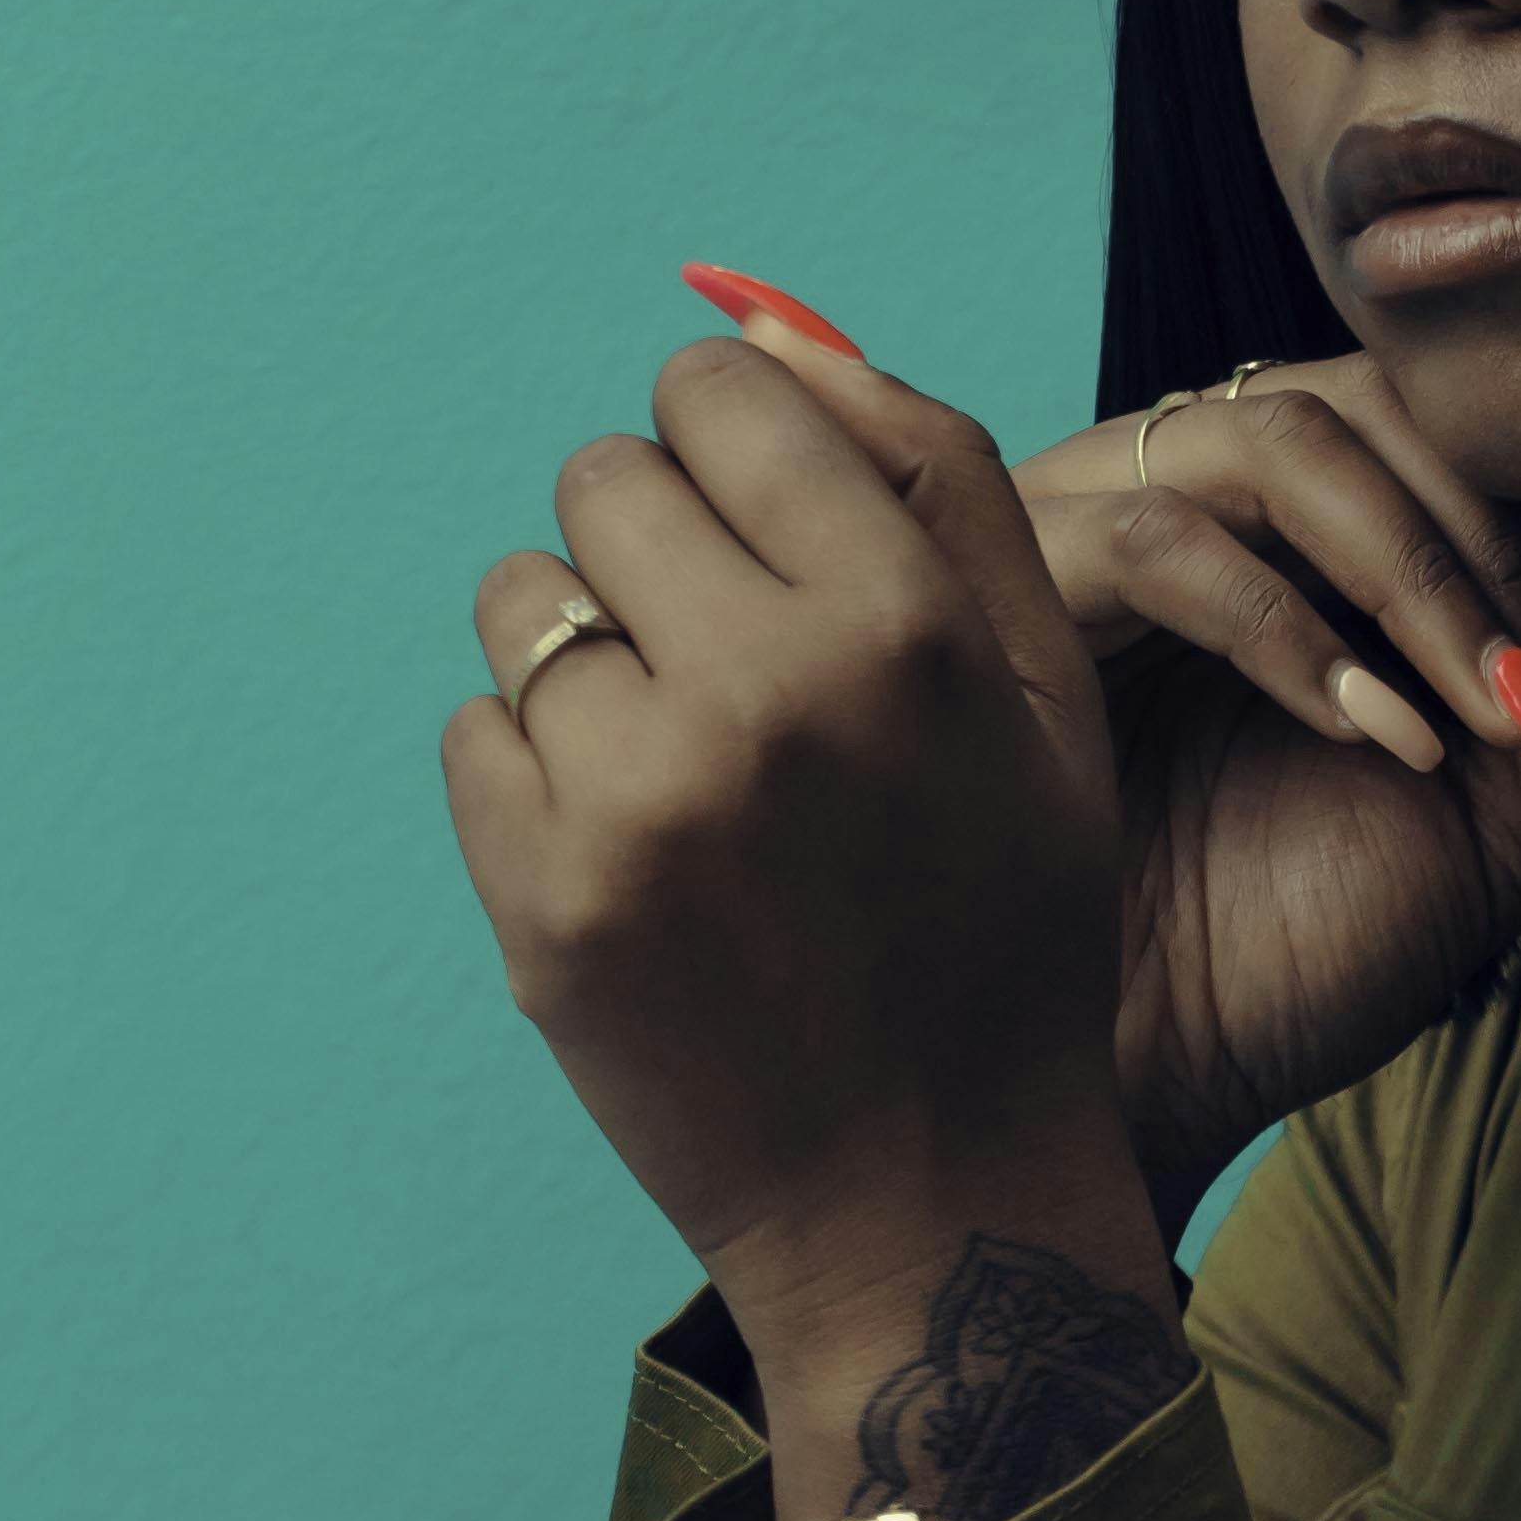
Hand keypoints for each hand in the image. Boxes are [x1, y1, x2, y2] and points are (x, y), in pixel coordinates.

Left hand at [444, 338, 1176, 1455]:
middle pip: (601, 481)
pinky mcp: (538, 902)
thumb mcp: (1045, 691)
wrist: (934, 1200)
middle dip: (658, 551)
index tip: (769, 539)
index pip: (716, 398)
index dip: (734, 454)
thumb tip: (760, 320)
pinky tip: (647, 863)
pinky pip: (474, 735)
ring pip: (522, 605)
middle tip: (735, 671)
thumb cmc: (1007, 921)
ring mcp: (634, 805)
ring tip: (692, 776)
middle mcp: (763, 695)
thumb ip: (934, 479)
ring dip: (588, 662)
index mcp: (902, 624)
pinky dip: (540, 781)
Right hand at [1011, 351, 1520, 1210]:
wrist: (1140, 1082)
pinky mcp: (1017, 592)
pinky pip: (1163, 539)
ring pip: (1282, 436)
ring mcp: (1105, 527)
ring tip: (1486, 716)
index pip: (1471, 429)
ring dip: (1421, 572)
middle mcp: (1217, 501)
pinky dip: (1293, 632)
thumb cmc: (1306, 950)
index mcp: (1328, 535)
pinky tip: (1378, 742)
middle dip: (1517, 529)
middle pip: (1385, 398)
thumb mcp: (1517, 803)